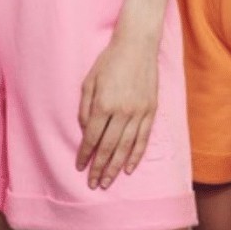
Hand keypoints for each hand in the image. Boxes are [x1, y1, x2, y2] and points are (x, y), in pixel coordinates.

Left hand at [76, 33, 158, 189]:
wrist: (137, 45)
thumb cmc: (109, 60)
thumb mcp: (89, 80)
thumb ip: (85, 108)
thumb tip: (87, 132)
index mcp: (103, 103)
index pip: (92, 137)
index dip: (84, 154)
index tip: (80, 167)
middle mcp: (121, 111)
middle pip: (108, 147)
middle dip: (99, 167)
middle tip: (93, 184)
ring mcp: (138, 112)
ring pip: (126, 147)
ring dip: (116, 167)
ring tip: (107, 182)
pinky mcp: (151, 110)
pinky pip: (143, 139)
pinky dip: (136, 155)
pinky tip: (129, 168)